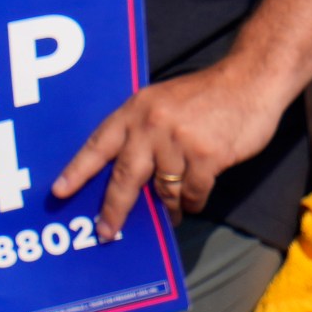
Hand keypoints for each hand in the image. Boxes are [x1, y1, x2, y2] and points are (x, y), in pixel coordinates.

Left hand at [52, 58, 282, 234]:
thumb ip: (142, 133)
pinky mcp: (205, 155)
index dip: (77, 170)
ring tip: (174, 211)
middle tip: (105, 232)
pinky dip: (193, 201)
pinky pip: (191, 193)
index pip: (99, 145)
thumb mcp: (162, 103)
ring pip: (164, 191)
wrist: (251, 79)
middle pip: (125, 178)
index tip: (59, 192)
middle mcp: (152, 125)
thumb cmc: (205, 96)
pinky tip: (195, 197)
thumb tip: (127, 181)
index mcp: (136, 110)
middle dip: (114, 210)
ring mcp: (178, 140)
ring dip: (169, 206)